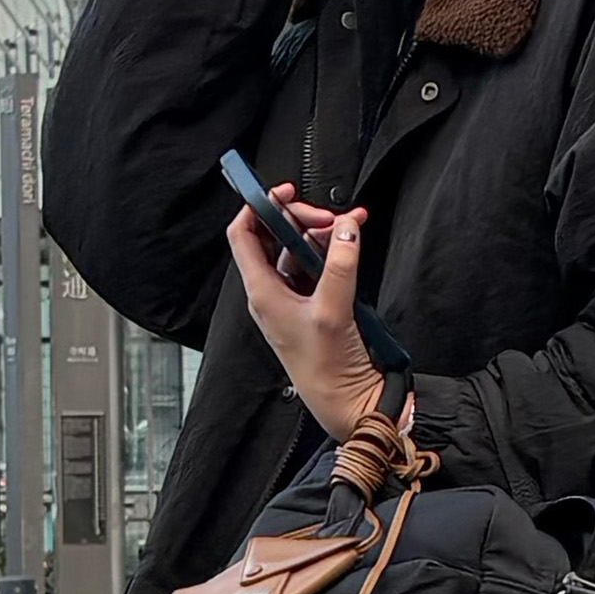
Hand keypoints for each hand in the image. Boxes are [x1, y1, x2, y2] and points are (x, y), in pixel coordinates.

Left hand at [228, 188, 385, 439]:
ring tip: (349, 226)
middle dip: (301, 218)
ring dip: (323, 233)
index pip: (244, 236)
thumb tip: (346, 227)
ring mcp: (294, 298)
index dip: (258, 208)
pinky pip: (319, 267)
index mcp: (262, 292)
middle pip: (275, 238)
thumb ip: (340, 264)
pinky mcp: (316, 304)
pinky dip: (334, 252)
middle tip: (331, 216)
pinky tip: (350, 245)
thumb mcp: (333, 309)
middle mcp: (273, 293)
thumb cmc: (327, 368)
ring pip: (299, 249)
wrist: (346, 401)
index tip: (283, 192)